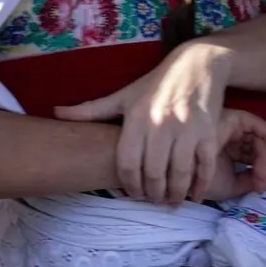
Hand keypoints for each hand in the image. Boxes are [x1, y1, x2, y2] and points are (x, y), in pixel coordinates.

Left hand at [57, 40, 241, 203]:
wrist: (197, 64)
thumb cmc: (156, 83)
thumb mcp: (123, 95)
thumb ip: (92, 109)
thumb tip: (56, 112)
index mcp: (137, 118)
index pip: (127, 163)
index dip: (129, 185)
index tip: (133, 194)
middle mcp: (160, 125)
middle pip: (153, 173)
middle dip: (153, 194)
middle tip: (153, 201)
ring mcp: (187, 129)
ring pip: (179, 174)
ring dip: (175, 194)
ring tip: (171, 201)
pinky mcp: (209, 132)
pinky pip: (205, 166)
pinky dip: (201, 186)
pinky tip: (195, 195)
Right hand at [203, 109, 265, 200]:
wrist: (187, 180)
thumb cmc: (203, 184)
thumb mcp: (233, 185)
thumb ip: (254, 180)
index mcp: (226, 150)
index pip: (251, 155)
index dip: (261, 170)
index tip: (264, 184)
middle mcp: (227, 137)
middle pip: (255, 145)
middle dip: (264, 165)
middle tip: (261, 183)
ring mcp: (227, 128)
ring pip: (256, 137)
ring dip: (264, 157)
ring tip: (259, 176)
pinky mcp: (228, 118)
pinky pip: (253, 122)